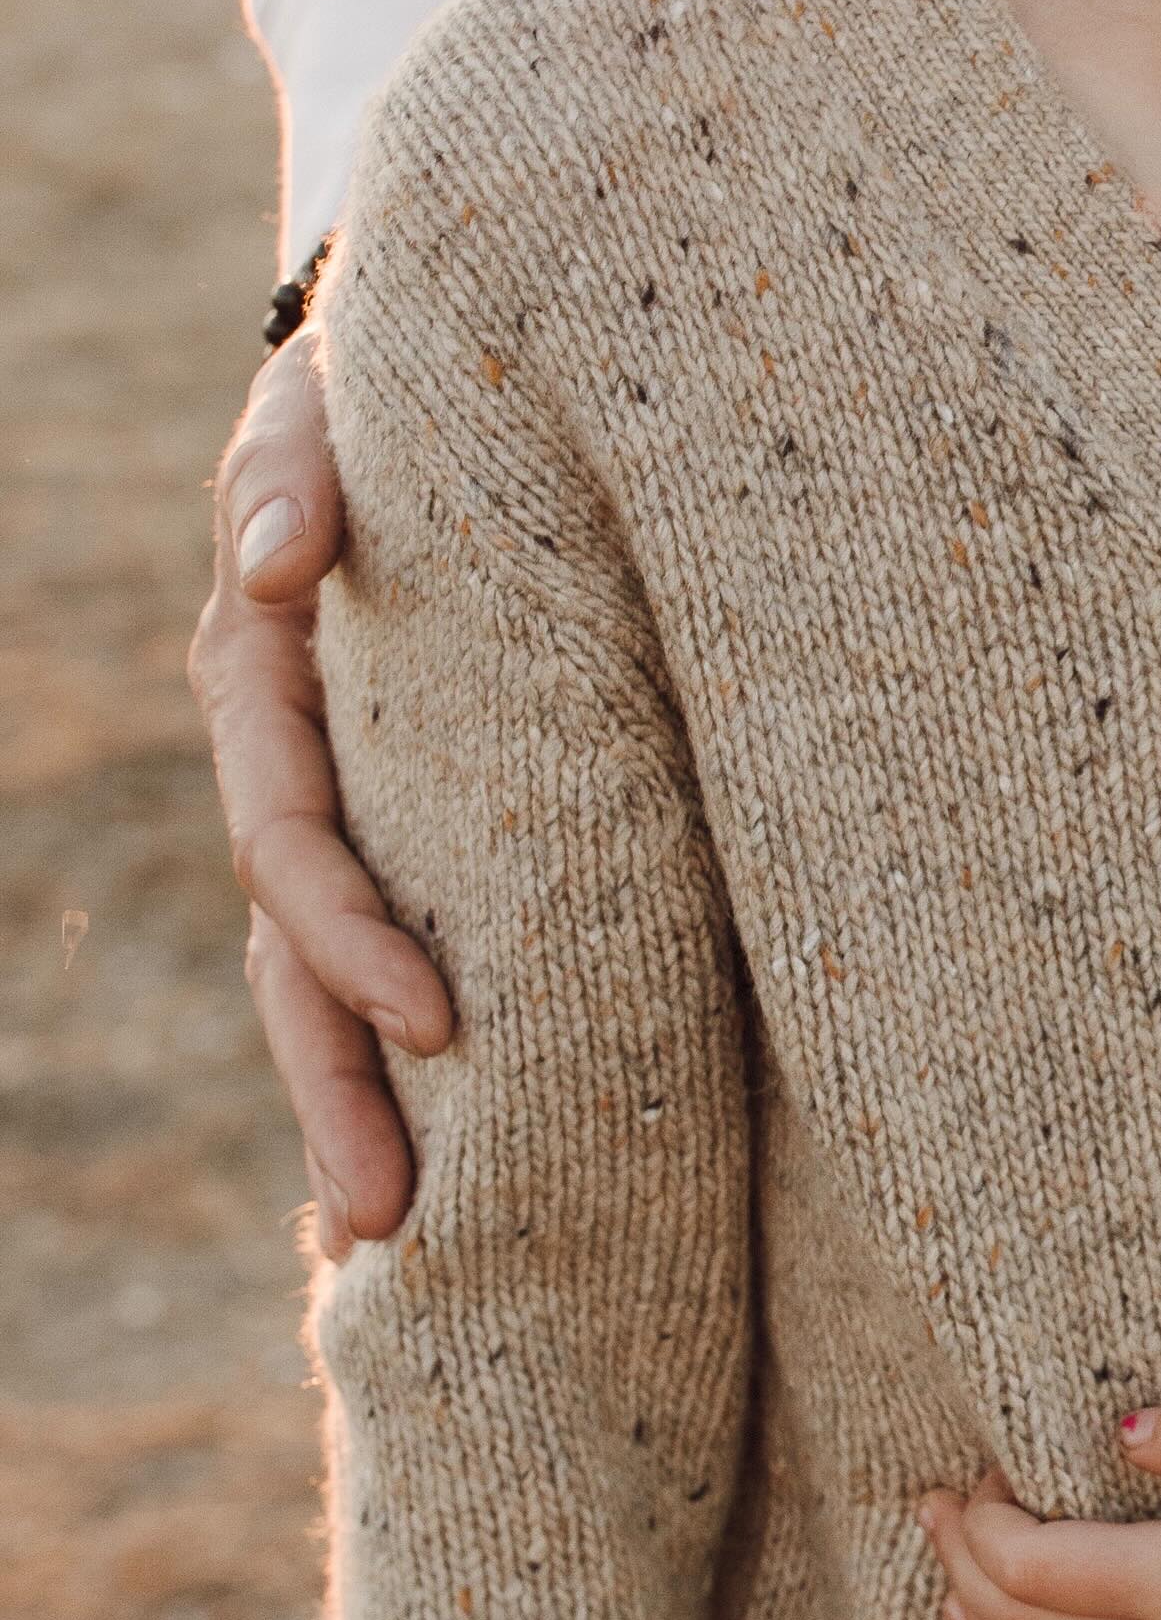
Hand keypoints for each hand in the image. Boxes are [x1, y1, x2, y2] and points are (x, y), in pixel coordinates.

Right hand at [190, 331, 451, 1258]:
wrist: (421, 375)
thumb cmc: (388, 387)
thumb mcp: (330, 407)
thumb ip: (299, 469)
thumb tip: (286, 556)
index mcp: (264, 679)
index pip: (293, 840)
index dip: (352, 935)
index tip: (436, 1024)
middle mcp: (285, 763)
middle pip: (289, 958)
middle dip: (334, 1091)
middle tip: (390, 1223)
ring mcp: (336, 803)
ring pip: (319, 983)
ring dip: (353, 1109)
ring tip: (392, 1244)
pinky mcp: (400, 820)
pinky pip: (380, 955)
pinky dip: (388, 1065)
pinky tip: (438, 1174)